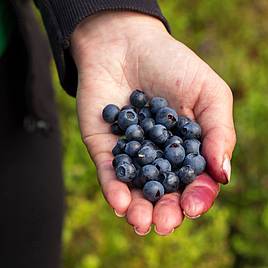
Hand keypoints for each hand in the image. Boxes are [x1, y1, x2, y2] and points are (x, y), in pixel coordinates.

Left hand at [71, 12, 235, 235]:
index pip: (194, 180)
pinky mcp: (105, 149)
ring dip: (138, 208)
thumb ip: (218, 132)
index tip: (193, 205)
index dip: (196, 195)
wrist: (125, 44)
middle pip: (164, 192)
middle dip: (165, 210)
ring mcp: (131, 154)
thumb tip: (223, 174)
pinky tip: (119, 201)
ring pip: (136, 190)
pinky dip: (114, 188)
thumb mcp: (208, 92)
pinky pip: (110, 173)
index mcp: (187, 147)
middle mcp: (159, 156)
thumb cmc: (172, 64)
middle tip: (164, 223)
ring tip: (141, 220)